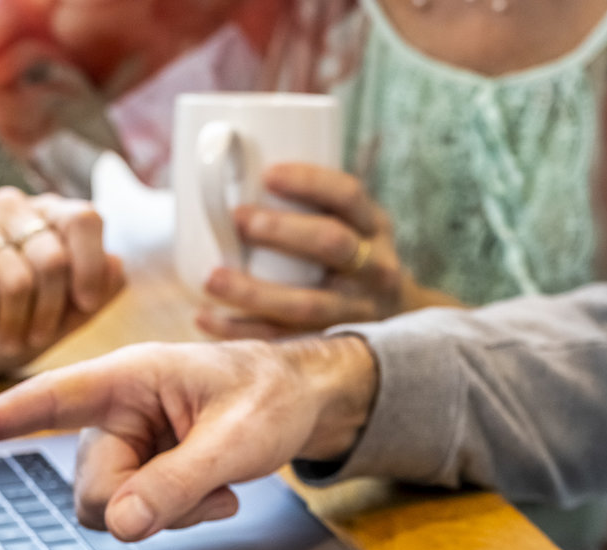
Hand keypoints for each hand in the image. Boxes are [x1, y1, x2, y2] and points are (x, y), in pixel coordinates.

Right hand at [0, 187, 125, 373]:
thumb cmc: (15, 325)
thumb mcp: (67, 317)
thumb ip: (98, 291)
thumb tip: (116, 263)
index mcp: (52, 217)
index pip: (84, 218)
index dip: (90, 265)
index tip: (85, 304)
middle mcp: (15, 206)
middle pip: (52, 255)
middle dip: (48, 310)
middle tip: (34, 337)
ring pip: (15, 270)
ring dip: (14, 317)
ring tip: (8, 335)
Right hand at [0, 335, 378, 538]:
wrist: (299, 399)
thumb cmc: (269, 397)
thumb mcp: (238, 440)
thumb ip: (179, 483)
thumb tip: (121, 527)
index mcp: (126, 378)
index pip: (44, 401)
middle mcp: (112, 411)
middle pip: (91, 490)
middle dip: (143, 506)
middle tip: (208, 487)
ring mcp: (122, 445)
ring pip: (112, 511)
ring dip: (167, 513)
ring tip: (219, 482)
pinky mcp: (137, 471)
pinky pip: (135, 517)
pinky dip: (177, 516)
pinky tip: (216, 492)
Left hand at [196, 163, 411, 339]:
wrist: (400, 323)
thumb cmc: (349, 257)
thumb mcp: (348, 223)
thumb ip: (306, 201)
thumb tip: (217, 147)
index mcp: (374, 226)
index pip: (349, 195)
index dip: (311, 181)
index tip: (268, 174)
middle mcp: (374, 268)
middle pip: (333, 244)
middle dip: (283, 230)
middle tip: (237, 218)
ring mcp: (357, 311)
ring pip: (308, 304)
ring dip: (255, 293)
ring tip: (211, 279)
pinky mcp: (332, 345)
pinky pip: (286, 342)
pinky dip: (242, 331)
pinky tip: (206, 319)